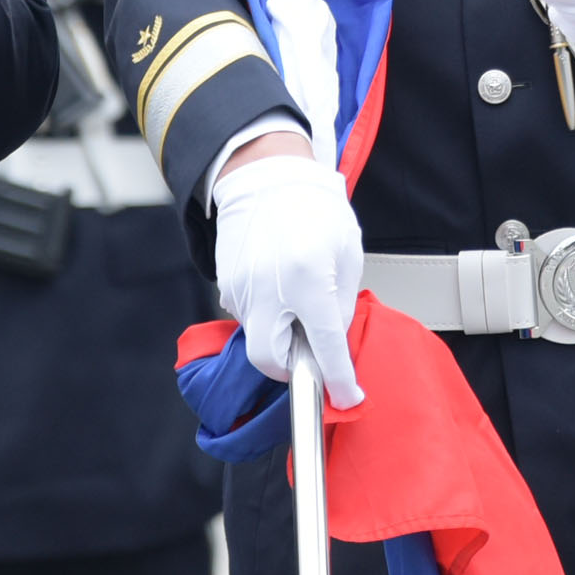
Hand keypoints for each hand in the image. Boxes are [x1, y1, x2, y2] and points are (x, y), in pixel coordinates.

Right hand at [208, 132, 365, 403]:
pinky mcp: (226, 285)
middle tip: (310, 351)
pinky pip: (247, 316)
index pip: (324, 346)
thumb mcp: (347, 255)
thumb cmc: (316, 210)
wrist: (269, 176)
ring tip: (297, 299)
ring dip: (280, 334)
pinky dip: (266, 314)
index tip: (347, 398)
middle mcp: (269, 290)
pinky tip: (279, 285)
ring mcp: (241, 289)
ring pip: (258, 338)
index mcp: (308, 280)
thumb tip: (333, 345)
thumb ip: (340, 304)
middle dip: (291, 368)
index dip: (339, 379)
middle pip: (270, 361)